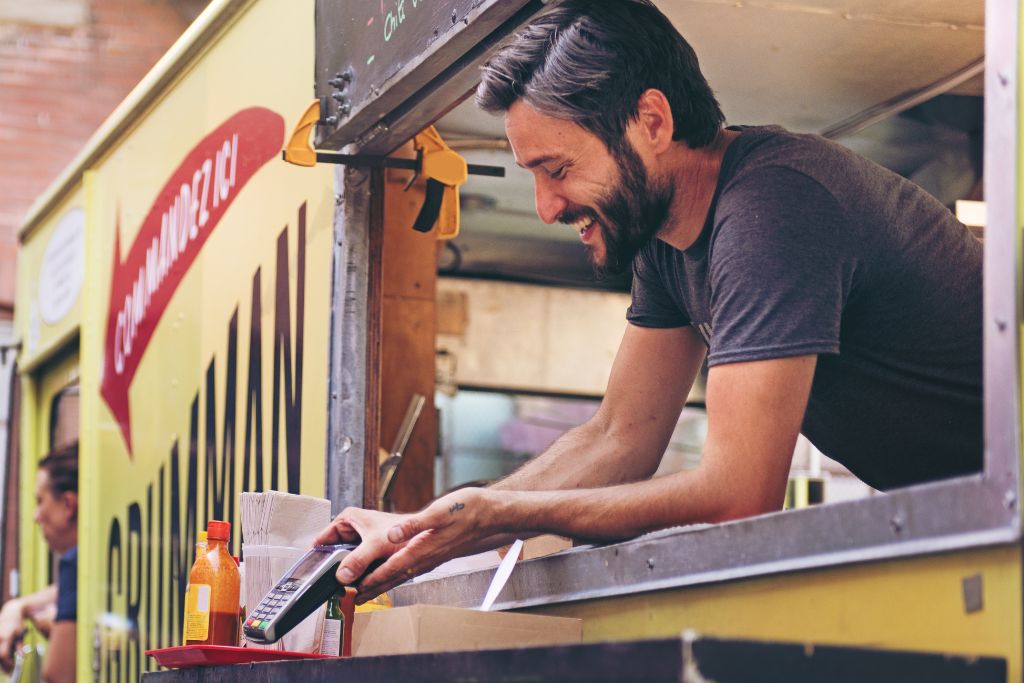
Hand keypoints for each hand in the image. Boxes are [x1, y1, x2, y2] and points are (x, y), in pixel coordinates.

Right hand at [0, 598, 24, 671]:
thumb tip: (22, 656)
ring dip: (1, 658)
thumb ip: (20, 646)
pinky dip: (1, 651)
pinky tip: (5, 651)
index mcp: (6, 638)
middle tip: (10, 664)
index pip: (4, 655)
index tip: (14, 665)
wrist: (10, 613)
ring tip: (8, 658)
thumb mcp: (21, 634)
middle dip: (4, 663)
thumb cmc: (17, 624)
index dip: (8, 662)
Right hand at [313, 507, 410, 588]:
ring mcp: (359, 544)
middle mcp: (352, 530)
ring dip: (344, 576)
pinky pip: (356, 568)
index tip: (310, 571)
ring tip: (338, 591)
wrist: (422, 538)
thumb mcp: (375, 544)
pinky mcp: (368, 556)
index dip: (316, 555)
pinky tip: (352, 591)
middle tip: (327, 585)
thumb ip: (358, 559)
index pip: (322, 538)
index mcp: (348, 519)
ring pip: (345, 562)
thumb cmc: (401, 532)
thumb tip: (342, 576)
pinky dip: (355, 578)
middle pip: (333, 552)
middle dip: (331, 569)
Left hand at [354, 487, 503, 601]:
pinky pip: (413, 569)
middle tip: (355, 599)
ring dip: (385, 584)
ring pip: (404, 575)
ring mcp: (433, 558)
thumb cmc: (467, 510)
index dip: (373, 578)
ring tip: (369, 591)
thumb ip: (414, 524)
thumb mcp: (440, 511)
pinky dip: (399, 575)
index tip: (355, 588)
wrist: (490, 514)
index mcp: (423, 548)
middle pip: (395, 577)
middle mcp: (427, 557)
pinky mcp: (437, 553)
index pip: (392, 567)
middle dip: (375, 588)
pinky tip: (395, 574)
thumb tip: (392, 534)